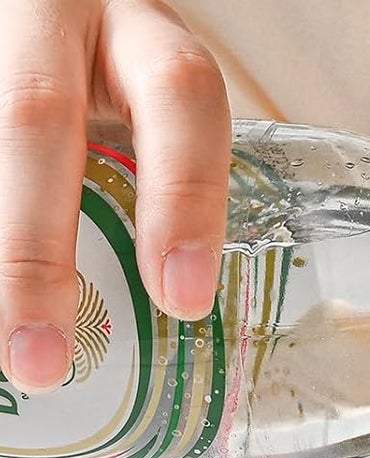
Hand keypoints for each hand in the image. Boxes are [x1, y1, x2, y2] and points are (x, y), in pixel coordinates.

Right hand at [0, 0, 228, 390]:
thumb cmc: (105, 69)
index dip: (185, 199)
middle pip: (35, 119)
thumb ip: (163, 179)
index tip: (180, 300)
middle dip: (34, 250)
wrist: (39, 13)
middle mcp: (55, 14)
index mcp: (140, 33)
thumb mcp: (147, 101)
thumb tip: (174, 318)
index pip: (180, 96)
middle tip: (41, 361)